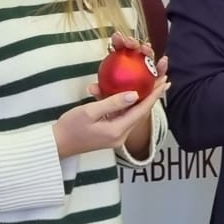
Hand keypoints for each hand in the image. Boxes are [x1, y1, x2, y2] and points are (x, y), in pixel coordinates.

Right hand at [55, 62, 169, 159]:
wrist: (58, 145)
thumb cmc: (70, 127)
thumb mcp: (89, 112)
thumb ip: (113, 103)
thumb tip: (135, 94)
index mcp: (117, 130)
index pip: (141, 110)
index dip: (154, 95)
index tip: (165, 81)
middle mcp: (121, 135)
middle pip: (141, 113)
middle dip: (153, 96)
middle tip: (163, 79)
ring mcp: (116, 136)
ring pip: (134, 115)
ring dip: (144, 100)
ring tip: (153, 85)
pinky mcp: (111, 134)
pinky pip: (125, 117)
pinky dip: (131, 105)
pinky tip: (133, 95)